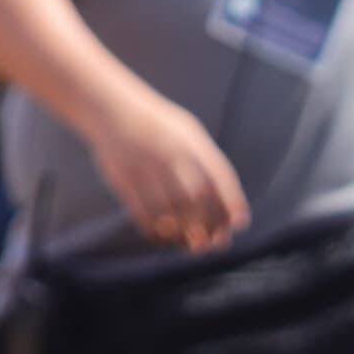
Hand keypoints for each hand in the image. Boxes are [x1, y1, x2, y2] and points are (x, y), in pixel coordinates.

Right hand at [89, 86, 248, 252]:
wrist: (113, 109)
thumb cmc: (159, 127)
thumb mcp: (187, 133)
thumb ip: (206, 162)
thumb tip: (225, 204)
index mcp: (191, 142)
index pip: (220, 175)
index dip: (233, 201)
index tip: (240, 224)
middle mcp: (170, 155)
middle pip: (196, 199)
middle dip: (207, 226)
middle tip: (210, 244)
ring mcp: (146, 168)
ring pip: (169, 212)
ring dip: (182, 233)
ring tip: (189, 242)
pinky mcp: (124, 180)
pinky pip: (143, 214)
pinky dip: (155, 231)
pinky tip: (164, 236)